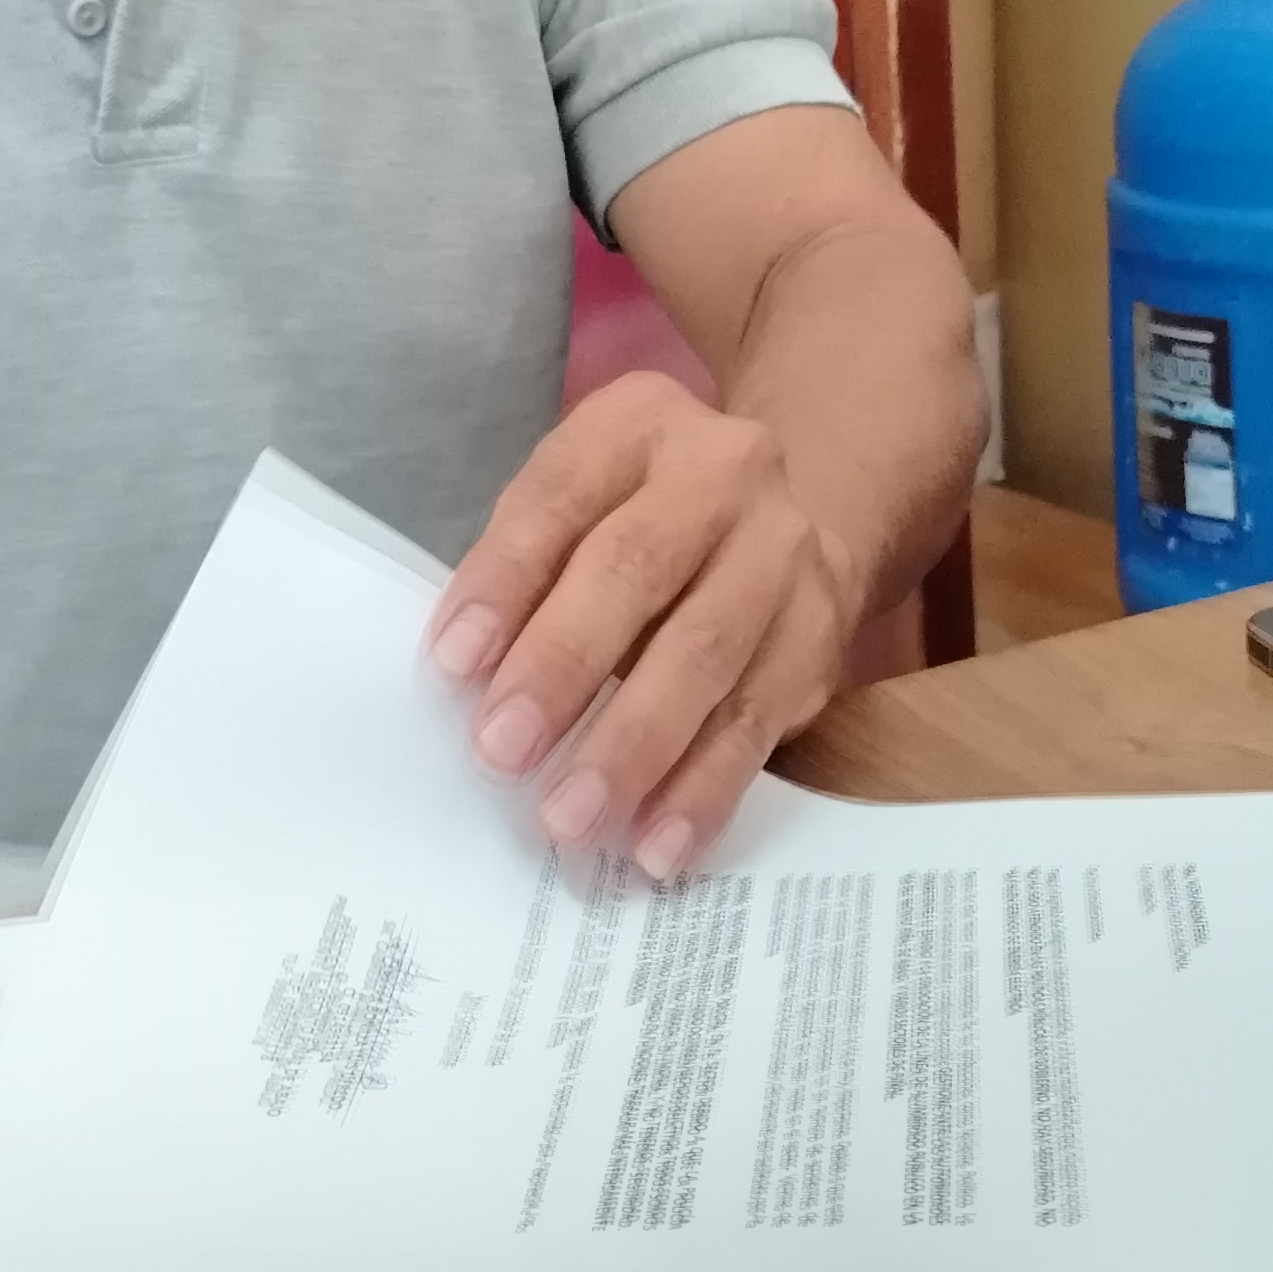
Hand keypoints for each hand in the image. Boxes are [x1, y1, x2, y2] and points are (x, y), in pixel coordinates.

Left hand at [425, 374, 857, 882]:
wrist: (799, 510)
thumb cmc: (643, 519)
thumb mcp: (578, 502)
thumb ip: (525, 570)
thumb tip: (467, 679)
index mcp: (638, 426)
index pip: (559, 499)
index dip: (504, 582)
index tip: (451, 665)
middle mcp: (726, 474)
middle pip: (637, 571)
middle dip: (564, 668)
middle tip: (502, 753)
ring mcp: (785, 555)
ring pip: (707, 655)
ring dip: (634, 748)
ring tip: (571, 819)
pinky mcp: (820, 637)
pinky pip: (758, 723)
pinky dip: (703, 790)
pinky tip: (656, 845)